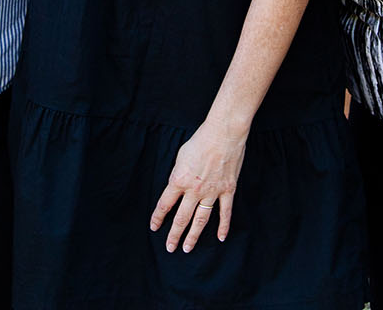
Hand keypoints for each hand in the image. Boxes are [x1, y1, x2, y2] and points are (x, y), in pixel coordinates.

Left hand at [148, 121, 245, 252]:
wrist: (224, 133)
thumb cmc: (200, 140)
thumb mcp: (180, 156)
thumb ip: (178, 174)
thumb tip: (177, 186)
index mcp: (179, 180)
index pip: (165, 204)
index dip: (158, 218)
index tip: (154, 227)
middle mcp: (194, 190)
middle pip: (181, 218)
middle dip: (174, 234)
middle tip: (170, 248)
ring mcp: (212, 192)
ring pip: (201, 219)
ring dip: (193, 235)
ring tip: (187, 248)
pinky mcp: (227, 190)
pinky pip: (225, 212)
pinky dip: (223, 226)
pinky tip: (220, 237)